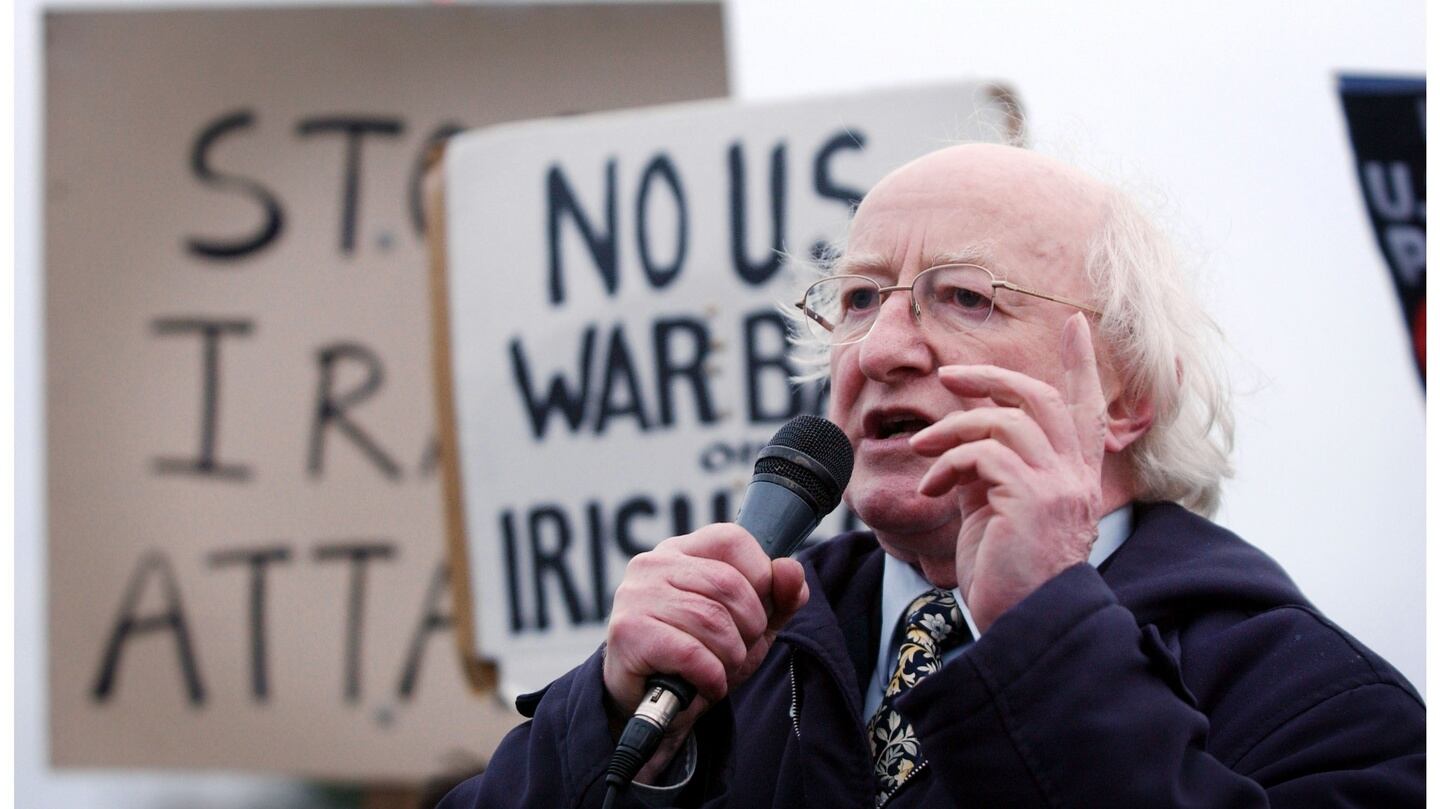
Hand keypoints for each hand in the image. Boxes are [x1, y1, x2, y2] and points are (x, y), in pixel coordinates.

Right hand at [602, 523, 808, 774]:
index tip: (755, 611)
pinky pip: (692, 653)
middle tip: (738, 650)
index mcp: (682, 551)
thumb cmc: (701, 656)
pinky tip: (705, 684)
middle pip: (728, 584)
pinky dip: (712, 677)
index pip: (732, 540)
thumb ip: (779, 597)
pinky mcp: (629, 633)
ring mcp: (637, 596)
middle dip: (749, 627)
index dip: (759, 577)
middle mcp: (653, 564)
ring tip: (720, 668)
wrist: (653, 707)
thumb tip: (791, 571)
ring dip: (731, 656)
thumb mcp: (750, 625)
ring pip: (712, 621)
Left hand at [909, 313, 1106, 630]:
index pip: (1085, 407)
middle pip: (1040, 398)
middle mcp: (1074, 476)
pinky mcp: (1032, 501)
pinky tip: (931, 491)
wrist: (1019, 625)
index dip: (1079, 364)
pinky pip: (983, 456)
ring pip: (1004, 422)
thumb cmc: (1004, 572)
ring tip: (923, 449)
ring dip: (952, 429)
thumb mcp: (995, 509)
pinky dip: (947, 465)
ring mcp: (1057, 487)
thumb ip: (989, 468)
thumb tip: (961, 437)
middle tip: (949, 374)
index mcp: (1072, 475)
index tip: (1076, 323)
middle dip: (992, 377)